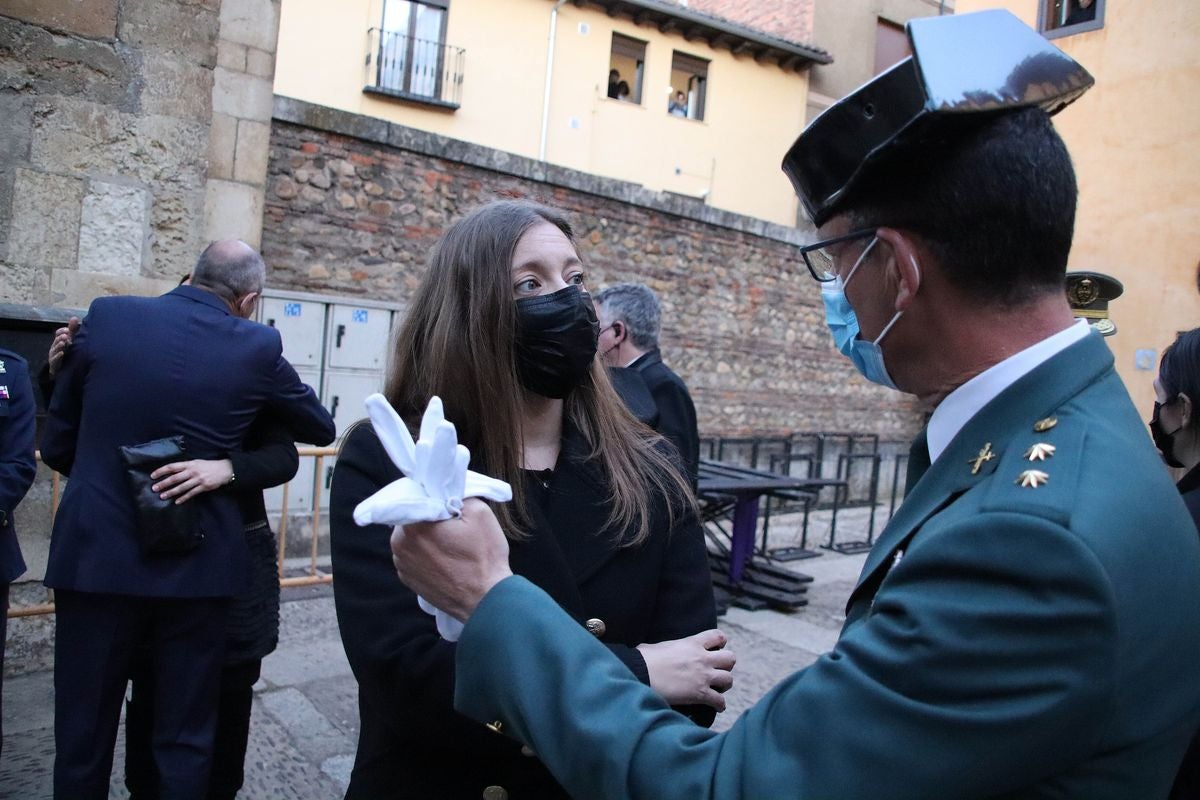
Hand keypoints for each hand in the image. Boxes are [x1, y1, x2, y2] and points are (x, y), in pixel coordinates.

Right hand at [46, 316, 80, 376]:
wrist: (60, 368)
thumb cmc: (66, 351)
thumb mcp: (70, 340)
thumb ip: (72, 329)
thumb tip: (75, 317)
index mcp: (59, 340)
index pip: (58, 333)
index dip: (62, 331)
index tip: (67, 330)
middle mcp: (55, 346)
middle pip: (57, 340)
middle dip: (61, 337)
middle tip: (66, 335)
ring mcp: (53, 354)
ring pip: (55, 349)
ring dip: (59, 345)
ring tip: (64, 342)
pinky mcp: (54, 362)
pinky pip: (55, 359)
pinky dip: (58, 355)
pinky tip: (63, 353)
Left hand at [151, 458, 234, 503]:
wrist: (224, 470)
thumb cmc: (208, 466)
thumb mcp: (196, 462)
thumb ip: (185, 467)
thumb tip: (171, 472)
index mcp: (189, 464)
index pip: (172, 467)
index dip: (161, 471)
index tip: (153, 476)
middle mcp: (192, 471)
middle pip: (175, 478)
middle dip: (163, 483)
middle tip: (154, 488)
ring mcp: (198, 479)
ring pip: (182, 487)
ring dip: (171, 492)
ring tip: (163, 496)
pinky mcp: (204, 487)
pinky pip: (191, 493)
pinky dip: (184, 498)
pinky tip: (177, 502)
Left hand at [390, 497, 513, 621]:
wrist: (485, 600)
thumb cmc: (483, 557)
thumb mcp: (479, 512)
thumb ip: (457, 494)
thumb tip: (444, 493)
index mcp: (413, 523)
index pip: (417, 497)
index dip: (435, 498)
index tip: (451, 505)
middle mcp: (399, 543)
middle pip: (413, 517)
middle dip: (430, 517)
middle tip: (454, 526)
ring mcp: (401, 564)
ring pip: (412, 537)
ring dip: (427, 536)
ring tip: (452, 546)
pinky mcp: (407, 580)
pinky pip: (414, 556)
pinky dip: (426, 554)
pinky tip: (446, 560)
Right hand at [637, 629, 735, 710]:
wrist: (641, 673)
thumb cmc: (645, 658)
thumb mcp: (661, 646)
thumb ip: (671, 647)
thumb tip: (661, 651)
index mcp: (693, 643)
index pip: (718, 636)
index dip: (721, 642)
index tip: (717, 648)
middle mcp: (702, 658)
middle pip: (730, 659)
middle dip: (726, 665)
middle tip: (718, 670)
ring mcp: (703, 676)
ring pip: (728, 680)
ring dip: (724, 685)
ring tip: (718, 688)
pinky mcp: (700, 694)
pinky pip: (719, 701)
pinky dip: (719, 705)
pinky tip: (716, 706)